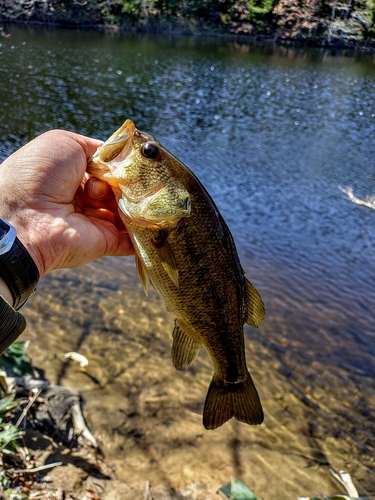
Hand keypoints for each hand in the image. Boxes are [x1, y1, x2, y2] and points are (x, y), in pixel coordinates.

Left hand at [0, 130, 133, 277]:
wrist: (24, 216)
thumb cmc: (38, 174)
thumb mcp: (65, 143)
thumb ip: (98, 148)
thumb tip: (124, 158)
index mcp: (76, 176)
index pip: (111, 170)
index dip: (124, 165)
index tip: (135, 163)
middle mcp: (88, 199)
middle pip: (123, 190)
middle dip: (133, 183)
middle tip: (136, 179)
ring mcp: (98, 222)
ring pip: (131, 212)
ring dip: (141, 202)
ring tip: (143, 193)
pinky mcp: (107, 242)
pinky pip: (133, 238)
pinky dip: (147, 230)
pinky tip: (159, 218)